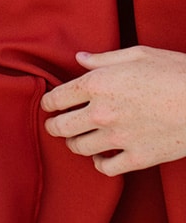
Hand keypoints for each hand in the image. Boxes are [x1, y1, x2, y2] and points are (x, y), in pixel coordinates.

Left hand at [41, 46, 185, 174]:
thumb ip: (103, 59)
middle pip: (61, 126)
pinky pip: (107, 168)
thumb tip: (80, 58)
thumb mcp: (137, 54)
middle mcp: (102, 112)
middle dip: (53, 125)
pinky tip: (102, 156)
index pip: (57, 97)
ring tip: (76, 139)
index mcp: (97, 84)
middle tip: (54, 125)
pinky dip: (99, 164)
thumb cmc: (175, 71)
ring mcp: (119, 137)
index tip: (49, 104)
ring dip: (74, 144)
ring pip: (79, 148)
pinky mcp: (139, 157)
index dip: (48, 102)